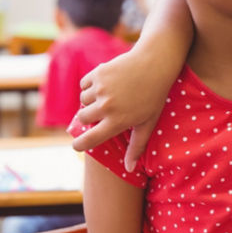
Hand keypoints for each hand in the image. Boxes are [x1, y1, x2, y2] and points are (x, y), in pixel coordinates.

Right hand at [69, 51, 168, 170]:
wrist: (155, 63)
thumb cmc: (154, 96)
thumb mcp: (148, 123)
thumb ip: (137, 146)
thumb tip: (129, 169)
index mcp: (117, 122)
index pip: (89, 140)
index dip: (80, 145)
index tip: (77, 146)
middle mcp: (106, 106)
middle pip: (83, 118)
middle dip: (89, 118)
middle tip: (103, 112)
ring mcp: (101, 89)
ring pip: (83, 101)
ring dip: (90, 100)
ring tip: (107, 96)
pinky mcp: (97, 74)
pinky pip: (84, 85)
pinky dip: (90, 86)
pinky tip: (104, 84)